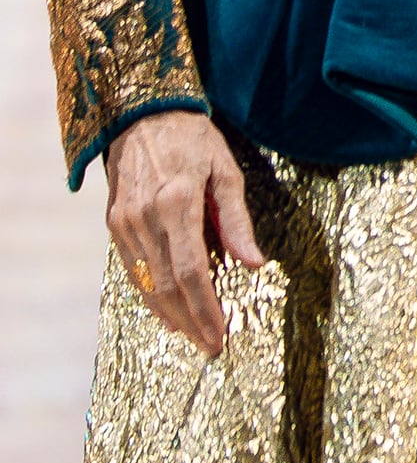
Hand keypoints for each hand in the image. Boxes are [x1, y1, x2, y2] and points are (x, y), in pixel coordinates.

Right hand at [105, 109, 265, 355]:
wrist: (142, 116)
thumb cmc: (194, 140)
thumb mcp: (225, 172)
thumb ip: (237, 221)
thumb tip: (255, 264)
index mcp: (176, 204)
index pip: (192, 271)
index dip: (206, 308)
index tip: (220, 335)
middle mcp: (144, 219)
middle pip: (168, 285)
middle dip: (191, 320)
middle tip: (211, 346)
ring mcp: (124, 224)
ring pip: (147, 283)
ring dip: (170, 314)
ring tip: (194, 336)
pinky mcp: (114, 225)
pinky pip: (133, 270)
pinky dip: (151, 295)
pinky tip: (168, 312)